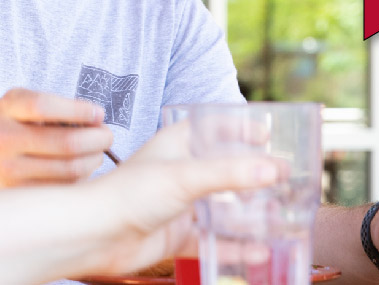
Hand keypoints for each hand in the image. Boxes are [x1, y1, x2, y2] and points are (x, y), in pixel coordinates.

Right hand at [0, 88, 112, 190]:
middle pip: (66, 143)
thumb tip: (97, 122)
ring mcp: (9, 168)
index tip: (98, 113)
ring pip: (68, 170)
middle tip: (107, 136)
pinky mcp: (16, 192)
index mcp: (8, 107)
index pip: (47, 106)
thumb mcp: (19, 104)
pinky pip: (60, 188)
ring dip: (93, 160)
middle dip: (97, 139)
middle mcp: (5, 137)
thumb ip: (54, 107)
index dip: (80, 110)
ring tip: (97, 153)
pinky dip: (79, 178)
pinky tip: (81, 169)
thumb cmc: (5, 125)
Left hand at [78, 122, 280, 276]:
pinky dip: (235, 245)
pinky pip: (212, 239)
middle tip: (284, 181)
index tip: (267, 134)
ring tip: (279, 217)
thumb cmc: (128, 193)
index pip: (213, 127)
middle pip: (222, 170)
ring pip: (221, 207)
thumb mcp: (184, 176)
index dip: (239, 128)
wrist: (95, 235)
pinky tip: (257, 251)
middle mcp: (178, 171)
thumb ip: (230, 173)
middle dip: (251, 177)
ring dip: (248, 213)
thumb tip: (274, 169)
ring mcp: (178, 204)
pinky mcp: (176, 234)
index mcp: (176, 144)